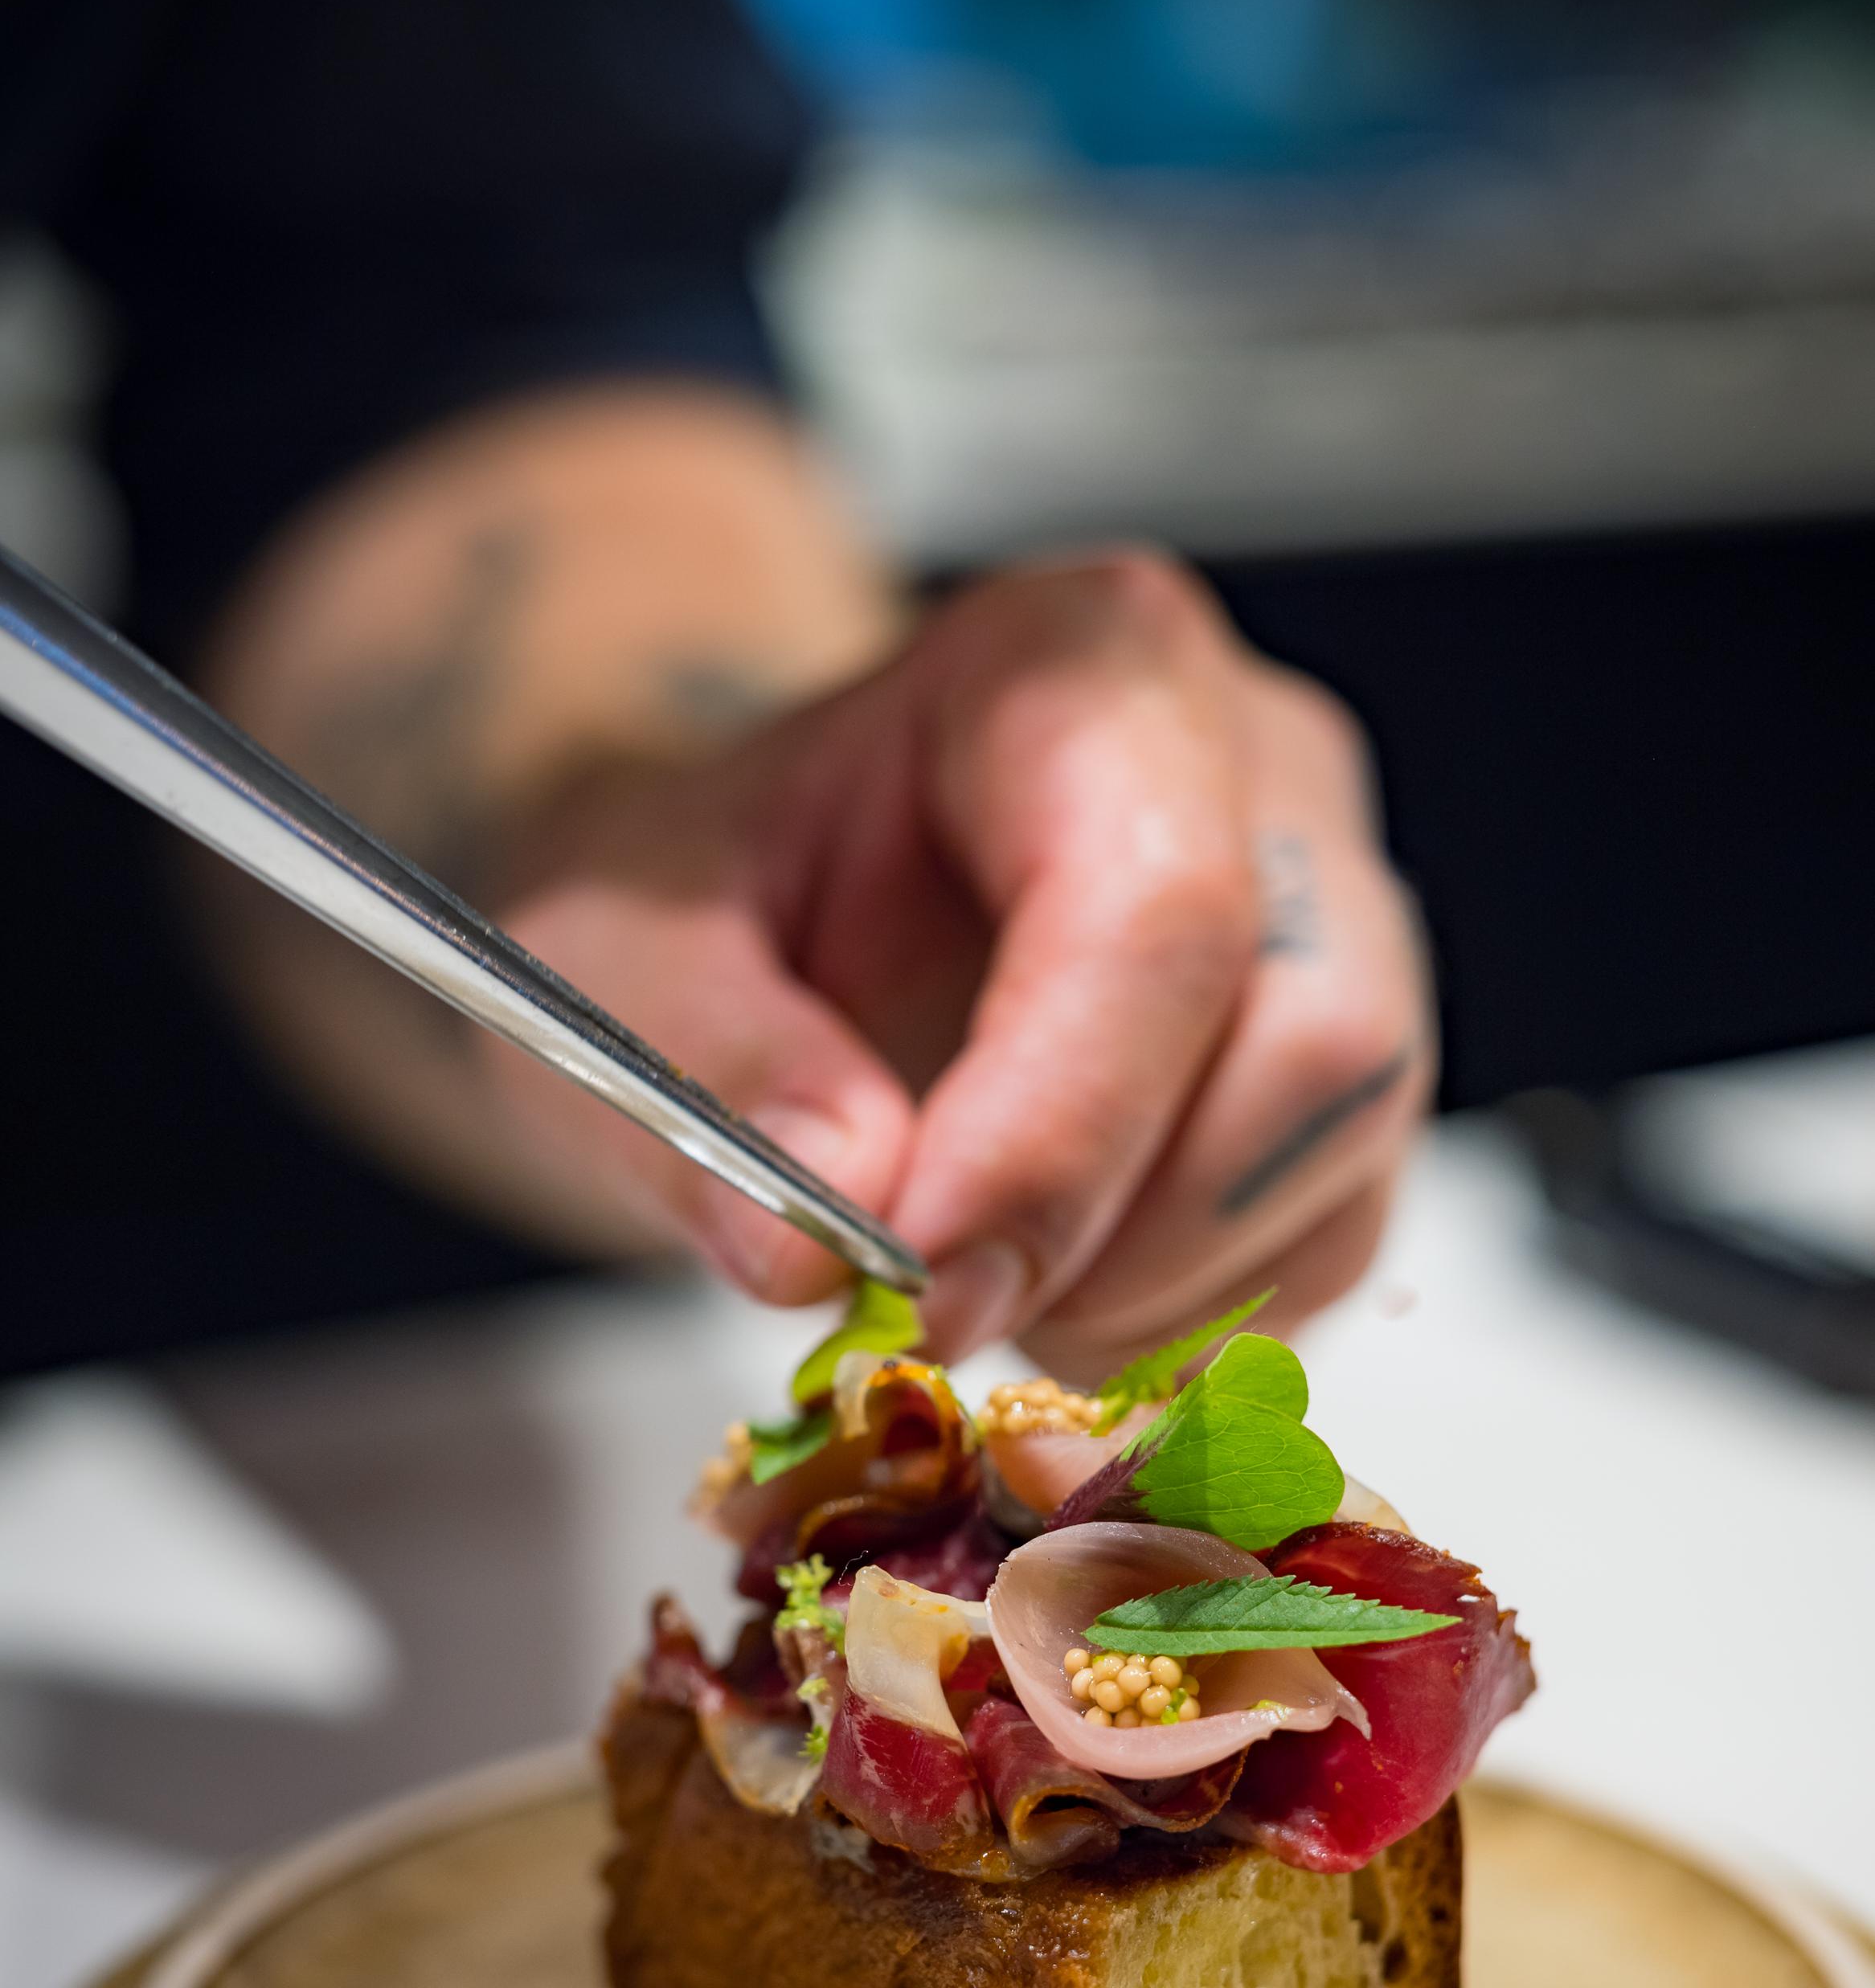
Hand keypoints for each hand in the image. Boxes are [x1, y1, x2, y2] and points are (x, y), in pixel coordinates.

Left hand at [494, 551, 1432, 1375]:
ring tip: (972, 1282)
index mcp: (1087, 667)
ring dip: (1154, 1291)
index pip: (1160, 913)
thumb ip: (703, 1066)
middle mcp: (1260, 770)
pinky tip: (1048, 1288)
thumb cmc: (705, 893)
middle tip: (934, 1305)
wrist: (749, 906)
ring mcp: (1335, 917)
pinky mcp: (1342, 1071)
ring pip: (1344, 1158)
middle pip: (1319, 1042)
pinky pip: (1332, 1241)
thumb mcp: (616, 947)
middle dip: (1124, 1229)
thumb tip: (822, 1236)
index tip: (920, 1280)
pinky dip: (1187, 1320)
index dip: (1058, 1130)